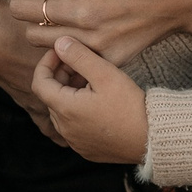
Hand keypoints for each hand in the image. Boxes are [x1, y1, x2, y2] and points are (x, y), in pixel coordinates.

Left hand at [31, 37, 149, 164]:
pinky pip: (73, 126)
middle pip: (51, 95)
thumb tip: (59, 43)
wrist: (152, 138)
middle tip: (83, 62)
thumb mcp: (105, 74)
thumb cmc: (130, 105)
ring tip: (93, 79)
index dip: (46, 62)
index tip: (62, 52)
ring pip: (62, 111)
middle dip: (61, 75)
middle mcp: (64, 129)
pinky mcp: (86, 149)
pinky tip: (99, 101)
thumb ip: (79, 56)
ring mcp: (75, 141)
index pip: (39, 82)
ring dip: (70, 92)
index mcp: (65, 109)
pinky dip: (78, 109)